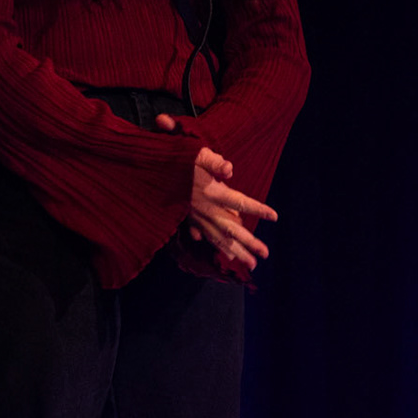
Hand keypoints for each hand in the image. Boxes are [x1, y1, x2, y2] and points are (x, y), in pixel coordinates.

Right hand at [155, 114, 276, 272]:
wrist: (143, 170)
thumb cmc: (170, 158)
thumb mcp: (191, 152)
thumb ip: (212, 161)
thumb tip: (230, 168)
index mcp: (210, 191)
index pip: (239, 201)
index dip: (257, 209)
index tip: (274, 217)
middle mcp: (204, 208)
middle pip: (231, 229)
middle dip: (248, 243)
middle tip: (265, 255)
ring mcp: (194, 216)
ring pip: (217, 238)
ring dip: (234, 251)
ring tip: (250, 265)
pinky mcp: (185, 218)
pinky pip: (202, 235)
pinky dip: (213, 245)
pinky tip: (222, 254)